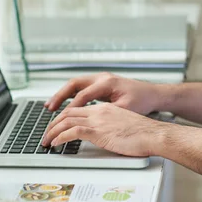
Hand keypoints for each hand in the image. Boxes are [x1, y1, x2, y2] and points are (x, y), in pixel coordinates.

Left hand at [42, 103, 166, 156]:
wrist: (154, 134)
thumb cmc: (145, 135)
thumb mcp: (124, 127)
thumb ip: (111, 129)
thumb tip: (105, 138)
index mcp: (105, 109)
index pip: (78, 109)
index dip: (64, 117)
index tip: (57, 125)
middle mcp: (99, 111)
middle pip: (68, 113)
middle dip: (54, 123)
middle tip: (46, 134)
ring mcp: (98, 120)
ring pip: (66, 121)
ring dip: (52, 131)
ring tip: (46, 141)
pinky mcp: (98, 131)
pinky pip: (72, 132)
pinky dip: (60, 137)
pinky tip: (55, 144)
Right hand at [45, 72, 164, 115]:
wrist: (153, 94)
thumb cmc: (142, 101)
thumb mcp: (126, 109)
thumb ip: (108, 114)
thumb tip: (91, 123)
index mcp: (107, 83)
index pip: (82, 95)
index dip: (70, 108)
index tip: (61, 119)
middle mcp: (101, 78)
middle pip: (73, 84)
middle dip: (59, 96)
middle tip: (49, 108)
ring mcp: (100, 79)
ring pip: (75, 84)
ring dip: (62, 95)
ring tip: (50, 107)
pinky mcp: (101, 84)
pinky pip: (81, 87)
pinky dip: (70, 95)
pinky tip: (64, 105)